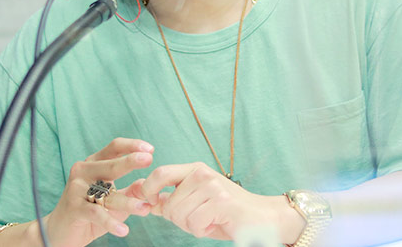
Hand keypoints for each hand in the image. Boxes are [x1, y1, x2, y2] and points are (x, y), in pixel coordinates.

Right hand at [44, 138, 153, 246]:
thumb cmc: (90, 212)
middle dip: (130, 161)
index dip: (132, 146)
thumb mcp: (113, 200)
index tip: (151, 150)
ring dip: (128, 202)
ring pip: (107, 193)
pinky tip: (123, 230)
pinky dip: (111, 223)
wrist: (60, 231)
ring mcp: (76, 188)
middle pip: (110, 165)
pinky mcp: (74, 207)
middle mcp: (83, 171)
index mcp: (94, 164)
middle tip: (149, 159)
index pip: (114, 148)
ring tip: (145, 209)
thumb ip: (130, 191)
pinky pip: (96, 213)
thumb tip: (148, 183)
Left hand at [140, 162, 303, 242]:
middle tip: (196, 219)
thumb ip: (168, 198)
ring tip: (208, 220)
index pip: (160, 173)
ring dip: (191, 226)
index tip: (151, 204)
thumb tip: (140, 195)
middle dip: (177, 219)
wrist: (261, 217)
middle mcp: (201, 173)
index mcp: (193, 169)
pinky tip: (215, 224)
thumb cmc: (224, 212)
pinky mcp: (221, 201)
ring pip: (180, 215)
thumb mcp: (193, 202)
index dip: (148, 190)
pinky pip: (194, 224)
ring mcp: (212, 186)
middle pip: (168, 203)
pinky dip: (202, 231)